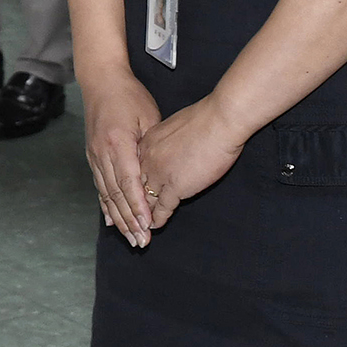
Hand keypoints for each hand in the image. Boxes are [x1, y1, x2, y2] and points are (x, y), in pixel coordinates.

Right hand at [82, 70, 162, 246]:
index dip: (138, 206)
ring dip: (118, 218)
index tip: (148, 226)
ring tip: (130, 238)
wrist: (101, 81)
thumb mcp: (148, 116)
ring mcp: (94, 155)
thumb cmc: (130, 95)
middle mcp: (102, 152)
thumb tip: (156, 175)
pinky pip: (99, 186)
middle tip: (142, 242)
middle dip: (129, 221)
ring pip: (106, 194)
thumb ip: (150, 147)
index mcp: (118, 142)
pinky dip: (105, 205)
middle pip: (116, 194)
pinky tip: (110, 221)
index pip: (129, 182)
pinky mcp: (92, 155)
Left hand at [137, 96, 248, 231]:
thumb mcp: (176, 127)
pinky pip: (162, 207)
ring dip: (142, 215)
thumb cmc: (206, 120)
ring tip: (139, 226)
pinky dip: (158, 219)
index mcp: (148, 141)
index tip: (128, 192)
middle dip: (131, 201)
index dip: (132, 181)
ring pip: (144, 199)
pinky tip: (154, 226)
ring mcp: (159, 173)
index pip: (134, 167)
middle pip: (135, 185)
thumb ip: (169, 141)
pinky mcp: (175, 186)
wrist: (219, 121)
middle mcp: (148, 158)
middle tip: (127, 216)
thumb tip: (173, 148)